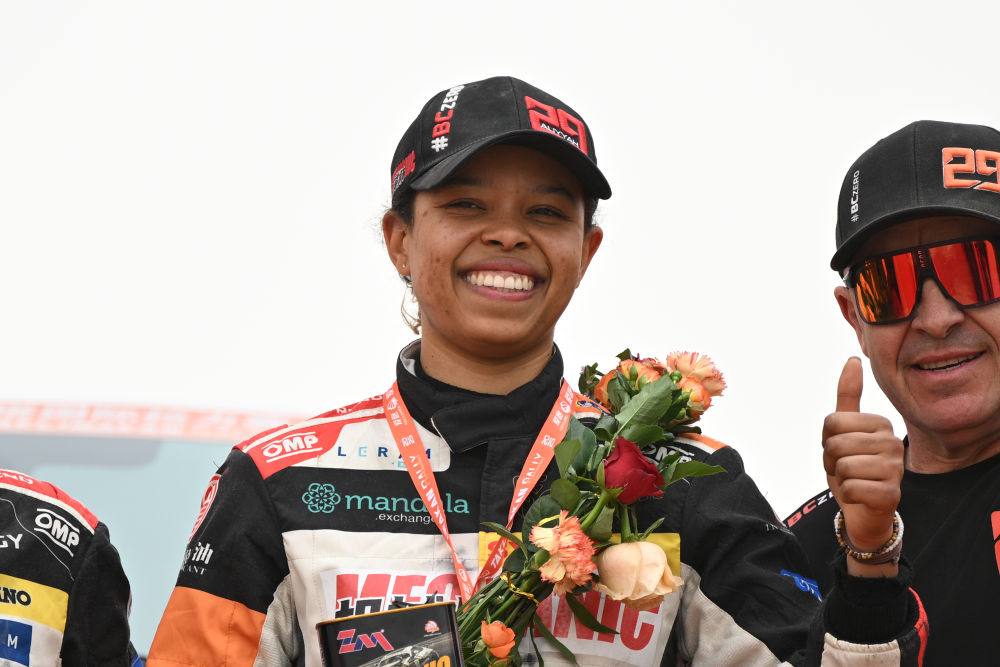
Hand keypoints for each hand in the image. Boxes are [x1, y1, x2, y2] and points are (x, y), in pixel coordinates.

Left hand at [822, 358, 903, 569]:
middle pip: (835, 443)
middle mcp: (893, 442)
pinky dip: (847, 494)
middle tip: (845, 468)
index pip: (831, 422)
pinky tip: (860, 496)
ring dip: (838, 477)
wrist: (866, 510)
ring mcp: (895, 469)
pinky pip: (849, 487)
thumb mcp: (845, 430)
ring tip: (853, 481)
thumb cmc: (853, 467)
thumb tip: (853, 359)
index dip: (827, 439)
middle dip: (830, 460)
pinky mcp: (891, 494)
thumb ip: (848, 397)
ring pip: (842, 465)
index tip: (842, 450)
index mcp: (880, 423)